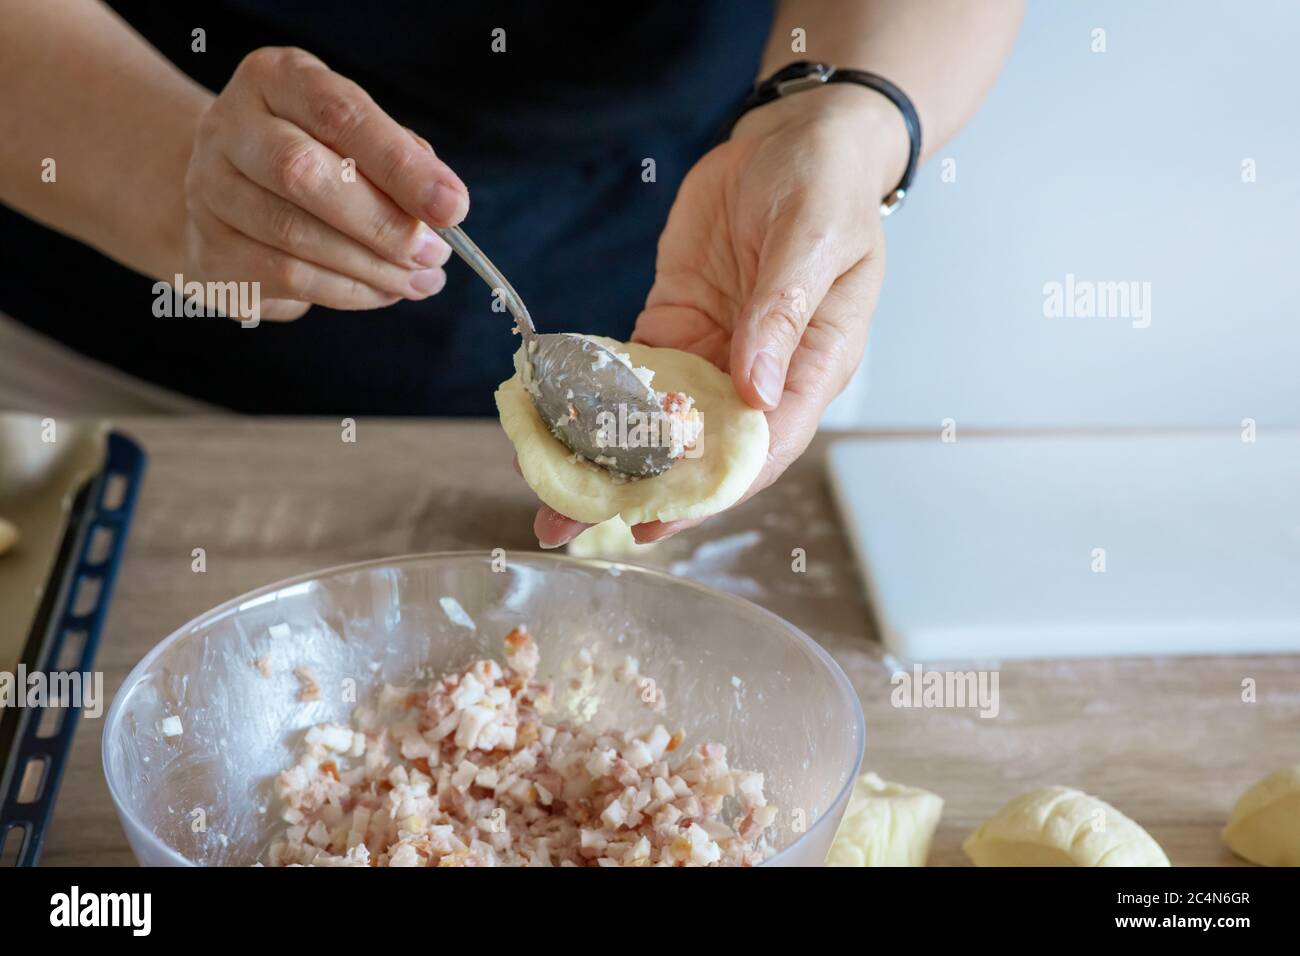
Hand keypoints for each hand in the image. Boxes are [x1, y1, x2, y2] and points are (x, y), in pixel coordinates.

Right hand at [181, 47, 468, 320]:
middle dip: (384, 223)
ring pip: (295, 236)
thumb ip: (399, 159)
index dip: (401, 165)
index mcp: (275, 79)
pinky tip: (383, 292)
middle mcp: (228, 126)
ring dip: (373, 268)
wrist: (231, 194)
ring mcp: (208, 190)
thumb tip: (443, 208)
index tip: (453, 207)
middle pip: (303, 173)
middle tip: (435, 255)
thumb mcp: (356, 136)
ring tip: (420, 280)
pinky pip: (287, 278)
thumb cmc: (317, 157)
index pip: (339, 115)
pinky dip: (348, 292)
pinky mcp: (210, 251)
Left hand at [533, 85, 905, 546]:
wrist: (790, 139)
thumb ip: (783, 314)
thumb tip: (757, 390)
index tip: (660, 516)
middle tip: (579, 526)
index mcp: (809, 367)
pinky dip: (595, 404)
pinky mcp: (674, 327)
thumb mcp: (812, 242)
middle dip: (644, 495)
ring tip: (551, 497)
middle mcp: (759, 376)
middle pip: (701, 452)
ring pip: (658, 425)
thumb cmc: (825, 187)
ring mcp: (712, 354)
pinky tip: (556, 429)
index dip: (713, 488)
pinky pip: (631, 376)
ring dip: (609, 462)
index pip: (764, 446)